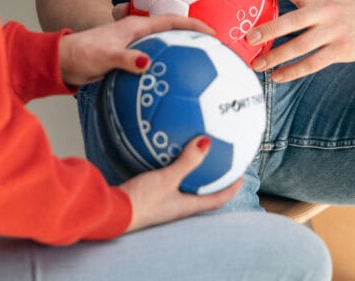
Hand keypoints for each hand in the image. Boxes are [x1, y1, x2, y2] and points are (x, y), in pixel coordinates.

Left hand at [58, 13, 212, 87]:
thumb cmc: (81, 54)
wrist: (63, 62)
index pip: (172, 21)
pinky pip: (156, 65)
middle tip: (216, 54)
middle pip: (174, 34)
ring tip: (204, 72)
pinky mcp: (130, 62)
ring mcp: (135, 48)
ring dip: (184, 57)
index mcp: (136, 26)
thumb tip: (147, 63)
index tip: (215, 35)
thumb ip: (125, 59)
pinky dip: (169, 71)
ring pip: (166, 50)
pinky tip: (176, 89)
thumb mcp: (104, 56)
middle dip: (196, 41)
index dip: (194, 25)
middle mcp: (139, 35)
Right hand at [119, 136, 242, 231]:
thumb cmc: (142, 201)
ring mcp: (164, 203)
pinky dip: (174, 171)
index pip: (216, 199)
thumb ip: (187, 162)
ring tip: (196, 158)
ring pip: (185, 189)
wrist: (114, 211)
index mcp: (187, 206)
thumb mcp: (167, 178)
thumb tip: (206, 143)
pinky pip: (169, 183)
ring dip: (193, 176)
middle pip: (203, 194)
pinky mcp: (150, 197)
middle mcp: (178, 207)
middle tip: (221, 165)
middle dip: (213, 181)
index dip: (231, 189)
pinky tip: (165, 157)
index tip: (241, 176)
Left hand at [242, 0, 354, 81]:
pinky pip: (313, 63)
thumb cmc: (337, 6)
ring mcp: (334, 31)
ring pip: (301, 46)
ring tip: (256, 64)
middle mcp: (324, 10)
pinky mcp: (341, 50)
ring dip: (277, 57)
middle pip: (294, 20)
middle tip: (248, 38)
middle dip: (270, 30)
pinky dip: (293, 71)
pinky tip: (277, 76)